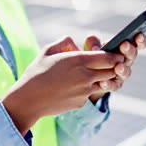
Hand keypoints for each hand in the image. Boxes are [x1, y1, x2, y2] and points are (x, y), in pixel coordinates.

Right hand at [1, 36, 123, 135]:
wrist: (29, 100)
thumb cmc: (36, 72)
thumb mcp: (48, 51)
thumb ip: (65, 42)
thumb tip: (75, 44)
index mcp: (78, 60)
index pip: (108, 57)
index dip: (115, 55)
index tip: (116, 53)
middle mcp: (85, 76)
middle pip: (111, 70)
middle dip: (114, 66)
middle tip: (113, 63)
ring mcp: (84, 91)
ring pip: (104, 83)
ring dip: (103, 78)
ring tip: (93, 74)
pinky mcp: (81, 102)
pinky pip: (90, 93)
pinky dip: (87, 89)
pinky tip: (72, 88)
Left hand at [84, 33, 145, 103]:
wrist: (88, 74)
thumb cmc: (95, 55)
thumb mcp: (92, 45)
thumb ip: (93, 42)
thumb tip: (95, 49)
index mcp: (125, 48)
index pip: (137, 43)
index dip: (141, 40)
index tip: (139, 35)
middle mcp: (127, 61)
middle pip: (132, 55)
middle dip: (129, 50)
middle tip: (124, 45)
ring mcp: (122, 74)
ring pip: (126, 72)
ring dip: (122, 69)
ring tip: (118, 67)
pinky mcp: (114, 85)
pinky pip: (113, 85)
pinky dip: (109, 84)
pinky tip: (103, 82)